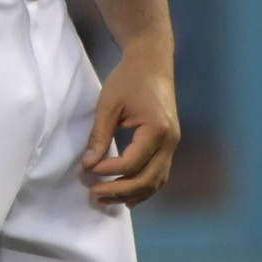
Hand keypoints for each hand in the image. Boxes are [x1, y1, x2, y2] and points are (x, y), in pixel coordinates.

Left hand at [82, 36, 179, 207]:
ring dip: (132, 194)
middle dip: (120, 190)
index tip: (88, 170)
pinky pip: (159, 174)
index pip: (132, 163)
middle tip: (94, 194)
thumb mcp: (109, 104)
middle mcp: (170, 141)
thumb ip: (99, 135)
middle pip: (147, 179)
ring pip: (156, 181)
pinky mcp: (169, 144)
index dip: (108, 170)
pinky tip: (127, 195)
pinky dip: (144, 187)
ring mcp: (173, 144)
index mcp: (157, 130)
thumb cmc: (129, 79)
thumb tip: (88, 165)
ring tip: (106, 199)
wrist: (152, 62)